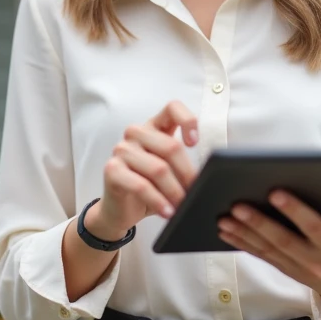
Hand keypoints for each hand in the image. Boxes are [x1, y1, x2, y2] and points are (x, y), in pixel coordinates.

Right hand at [87, 101, 199, 240]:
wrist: (120, 210)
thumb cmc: (149, 187)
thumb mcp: (171, 171)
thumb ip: (183, 163)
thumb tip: (208, 173)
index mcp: (154, 126)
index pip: (172, 108)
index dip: (187, 121)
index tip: (194, 143)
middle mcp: (136, 133)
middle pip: (170, 146)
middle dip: (187, 174)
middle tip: (195, 192)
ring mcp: (122, 150)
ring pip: (158, 168)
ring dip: (174, 192)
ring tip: (182, 206)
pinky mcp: (112, 169)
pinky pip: (140, 185)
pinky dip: (157, 201)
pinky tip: (166, 211)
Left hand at [218, 192, 320, 318]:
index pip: (313, 226)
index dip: (294, 210)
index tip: (274, 192)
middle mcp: (316, 261)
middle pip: (283, 240)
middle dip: (259, 222)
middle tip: (237, 205)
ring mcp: (298, 268)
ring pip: (267, 250)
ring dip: (243, 234)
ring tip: (223, 217)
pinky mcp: (284, 270)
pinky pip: (261, 256)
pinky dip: (241, 244)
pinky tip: (225, 230)